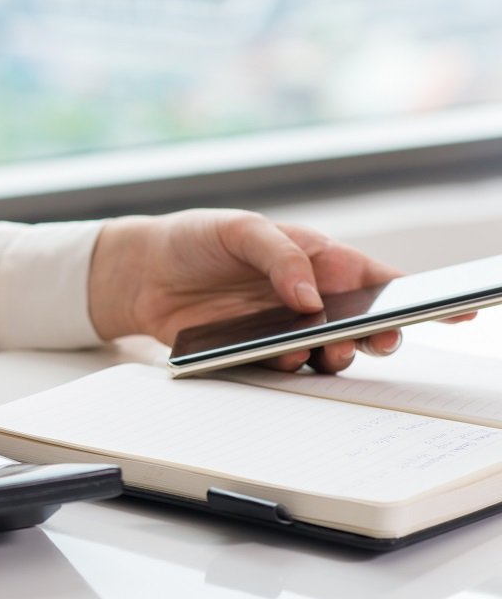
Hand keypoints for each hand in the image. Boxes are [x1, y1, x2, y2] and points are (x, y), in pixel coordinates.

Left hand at [88, 209, 405, 373]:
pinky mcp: (255, 352)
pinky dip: (291, 367)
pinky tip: (283, 358)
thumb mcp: (239, 230)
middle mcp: (309, 298)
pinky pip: (285, 368)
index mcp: (318, 260)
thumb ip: (279, 255)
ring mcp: (284, 329)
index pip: (379, 278)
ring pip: (329, 353)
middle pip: (363, 325)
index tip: (456, 310)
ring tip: (322, 348)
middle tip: (378, 340)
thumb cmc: (196, 239)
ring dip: (334, 355)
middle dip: (379, 335)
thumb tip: (311, 294)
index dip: (418, 296)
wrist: (142, 273)